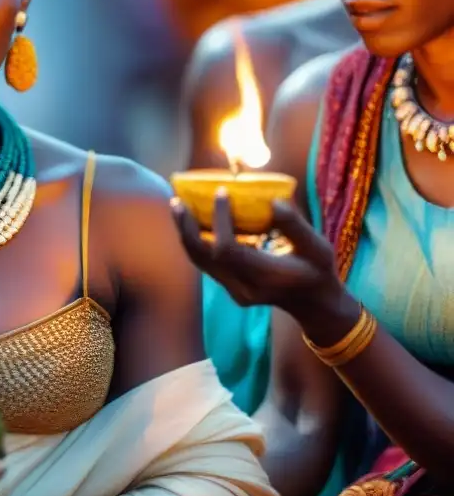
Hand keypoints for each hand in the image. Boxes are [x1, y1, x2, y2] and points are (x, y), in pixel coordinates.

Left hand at [171, 190, 344, 318]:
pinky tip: (193, 220)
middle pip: (203, 257)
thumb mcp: (318, 248)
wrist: (314, 304)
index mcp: (265, 276)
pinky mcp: (229, 287)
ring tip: (178, 206)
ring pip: (199, 261)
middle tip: (178, 200)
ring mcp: (234, 290)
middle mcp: (243, 287)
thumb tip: (272, 201)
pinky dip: (196, 240)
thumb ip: (295, 226)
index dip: (220, 219)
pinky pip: (205, 262)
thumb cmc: (318, 271)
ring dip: (186, 233)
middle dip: (187, 228)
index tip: (221, 192)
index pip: (228, 249)